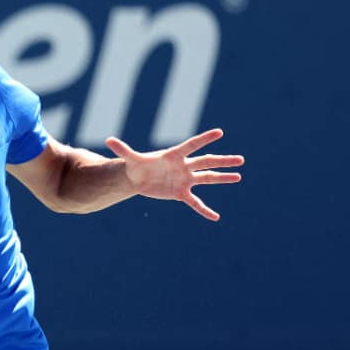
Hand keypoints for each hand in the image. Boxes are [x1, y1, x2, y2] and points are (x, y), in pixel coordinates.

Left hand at [104, 128, 243, 220]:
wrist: (138, 178)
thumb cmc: (137, 165)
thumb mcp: (131, 159)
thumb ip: (123, 150)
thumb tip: (109, 139)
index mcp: (173, 155)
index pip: (191, 145)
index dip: (204, 139)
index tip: (219, 132)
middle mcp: (183, 166)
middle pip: (206, 162)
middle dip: (222, 161)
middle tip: (240, 160)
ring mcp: (184, 179)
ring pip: (207, 178)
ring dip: (222, 178)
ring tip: (239, 176)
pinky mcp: (181, 193)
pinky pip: (195, 203)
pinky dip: (204, 210)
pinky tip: (216, 217)